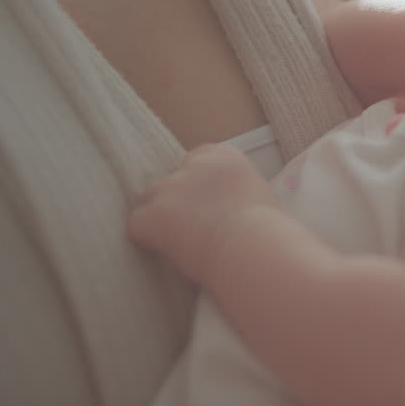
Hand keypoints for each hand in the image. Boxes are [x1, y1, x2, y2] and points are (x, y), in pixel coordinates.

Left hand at [128, 143, 276, 282]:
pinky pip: (137, 224)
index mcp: (224, 155)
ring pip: (150, 199)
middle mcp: (195, 165)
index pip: (197, 158)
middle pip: (172, 177)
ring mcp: (172, 188)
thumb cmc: (267, 231)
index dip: (197, 183)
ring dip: (159, 216)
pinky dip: (145, 237)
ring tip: (176, 240)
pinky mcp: (155, 214)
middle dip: (176, 198)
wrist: (252, 248)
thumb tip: (233, 200)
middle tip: (190, 225)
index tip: (205, 204)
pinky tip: (163, 250)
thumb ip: (238, 187)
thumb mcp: (260, 194)